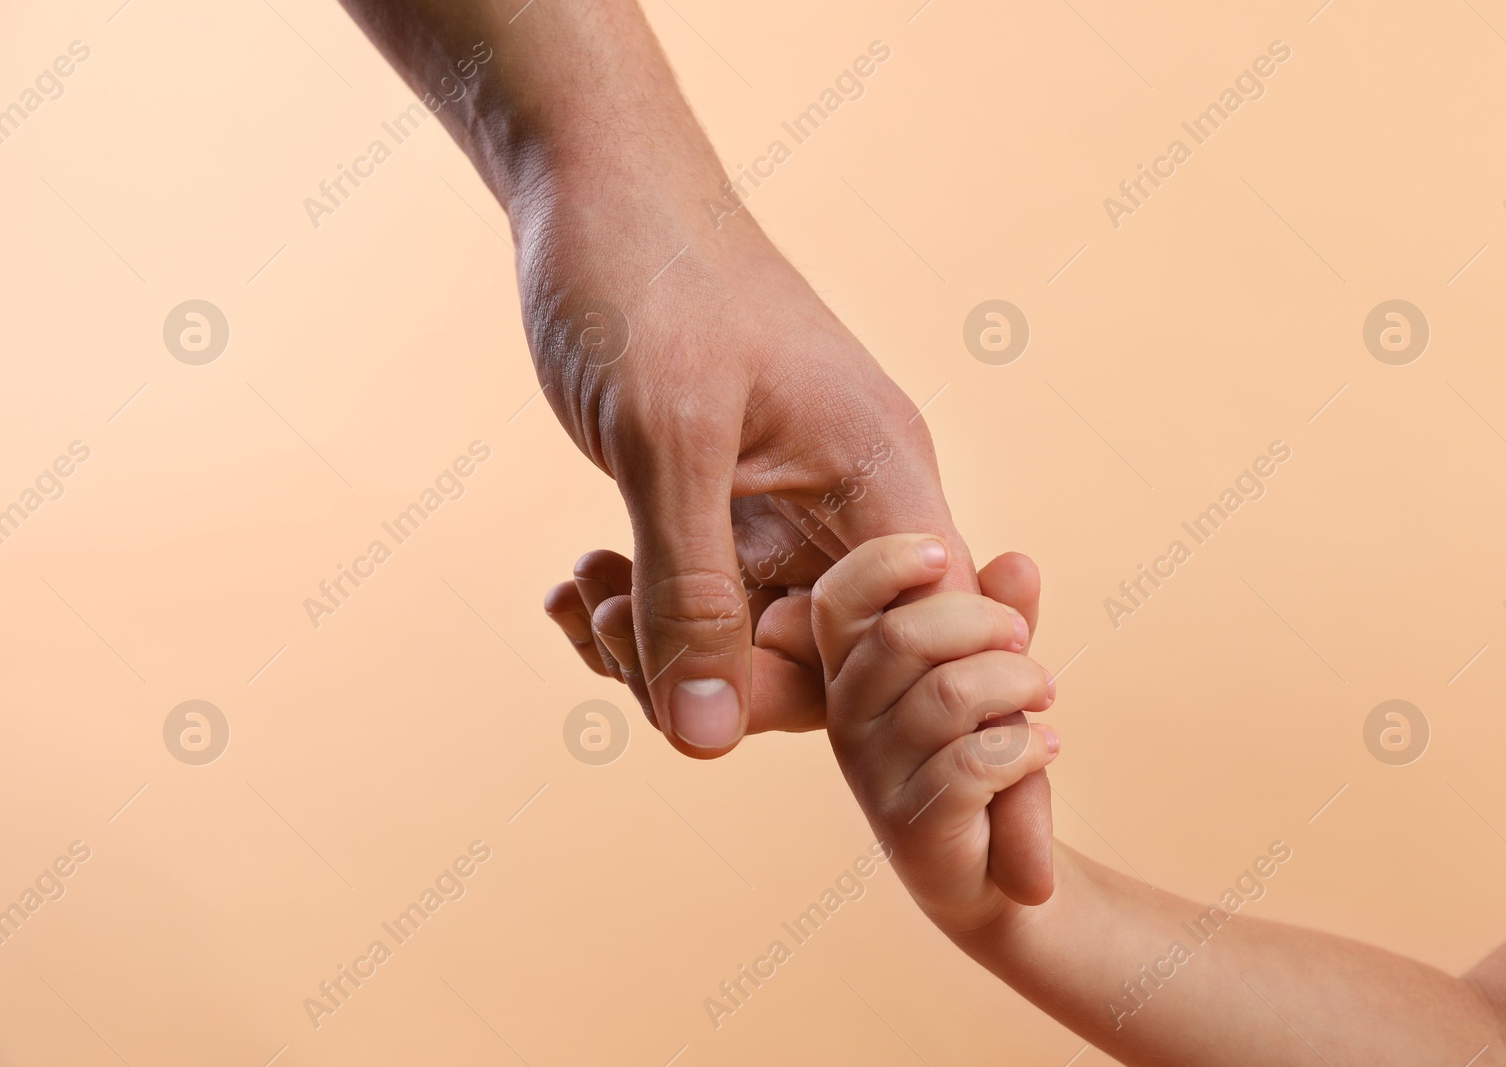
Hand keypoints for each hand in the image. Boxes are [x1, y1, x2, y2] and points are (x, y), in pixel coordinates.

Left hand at [525, 146, 978, 754]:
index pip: (924, 639)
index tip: (729, 677)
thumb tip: (706, 738)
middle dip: (723, 676)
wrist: (593, 190)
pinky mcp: (730, 515)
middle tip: (624, 628)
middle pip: (834, 666)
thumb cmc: (647, 278)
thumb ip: (693, 593)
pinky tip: (581, 583)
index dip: (846, 692)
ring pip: (756, 647)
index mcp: (884, 476)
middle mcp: (853, 505)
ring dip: (663, 648)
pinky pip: (706, 609)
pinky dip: (639, 617)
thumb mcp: (665, 440)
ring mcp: (791, 515)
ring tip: (589, 593)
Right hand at [809, 534, 1058, 931]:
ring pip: (949, 695)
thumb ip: (1001, 614)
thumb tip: (1018, 563)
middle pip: (903, 636)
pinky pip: (973, 764)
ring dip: (1017, 683)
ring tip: (1045, 695)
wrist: (998, 867)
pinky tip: (1046, 748)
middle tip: (1024, 642)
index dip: (885, 563)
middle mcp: (848, 718)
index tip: (945, 555)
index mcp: (852, 669)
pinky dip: (1026, 747)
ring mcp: (874, 775)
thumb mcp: (994, 670)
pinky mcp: (914, 826)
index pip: (838, 600)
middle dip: (983, 623)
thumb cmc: (984, 750)